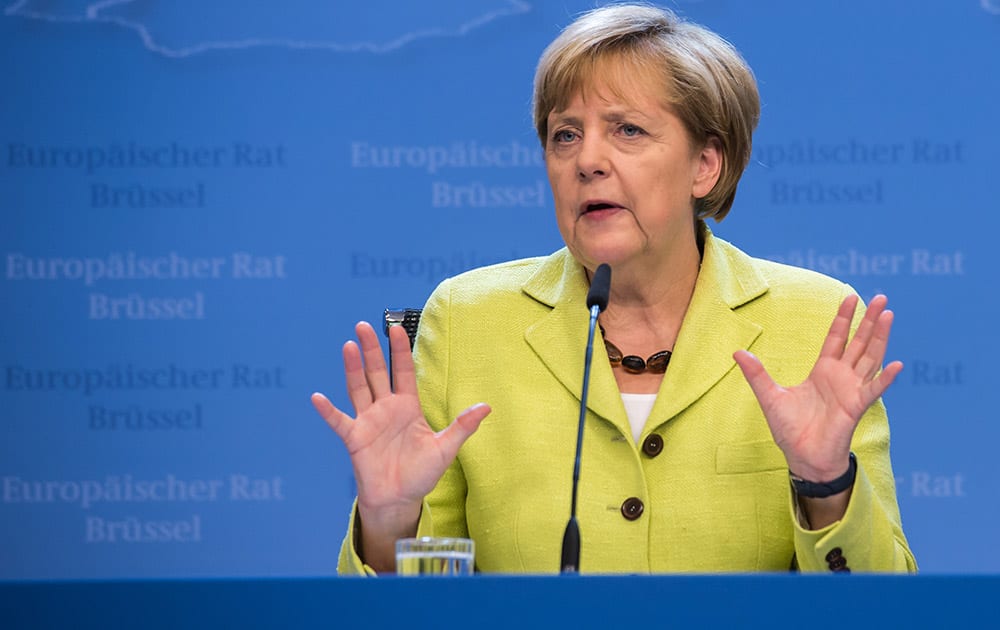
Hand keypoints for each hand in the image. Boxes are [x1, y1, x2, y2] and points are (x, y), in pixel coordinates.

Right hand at [311, 322, 489, 568]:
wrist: (399, 499)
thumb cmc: (421, 473)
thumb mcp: (446, 449)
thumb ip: (462, 426)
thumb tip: (487, 407)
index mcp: (408, 406)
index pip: (403, 371)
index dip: (400, 350)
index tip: (397, 328)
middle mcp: (386, 408)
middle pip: (377, 373)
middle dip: (372, 349)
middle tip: (364, 326)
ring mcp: (368, 421)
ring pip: (358, 388)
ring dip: (353, 369)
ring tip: (348, 346)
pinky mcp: (355, 439)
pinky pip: (339, 422)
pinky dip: (328, 411)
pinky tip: (318, 398)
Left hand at [733, 294, 902, 481]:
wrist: (802, 457)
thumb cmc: (790, 429)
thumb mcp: (769, 396)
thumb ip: (756, 374)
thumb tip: (737, 352)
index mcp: (823, 371)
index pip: (836, 338)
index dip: (844, 318)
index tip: (851, 297)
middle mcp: (841, 377)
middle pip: (858, 342)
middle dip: (869, 320)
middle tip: (880, 297)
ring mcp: (851, 390)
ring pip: (870, 358)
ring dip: (880, 337)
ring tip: (889, 315)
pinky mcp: (856, 407)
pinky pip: (873, 390)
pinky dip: (885, 378)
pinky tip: (896, 364)